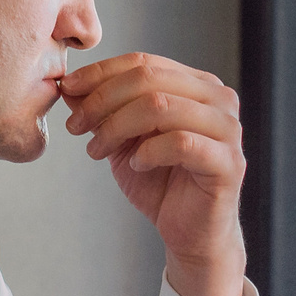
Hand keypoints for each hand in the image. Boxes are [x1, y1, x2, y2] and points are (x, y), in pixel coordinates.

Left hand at [59, 52, 246, 295]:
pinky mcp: (228, 162)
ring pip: (161, 106)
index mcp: (196, 84)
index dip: (100, 73)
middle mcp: (218, 98)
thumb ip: (102, 110)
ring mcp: (228, 129)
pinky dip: (148, 152)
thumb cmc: (160, 183)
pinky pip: (181, 143)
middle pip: (149, 79)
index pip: (143, 62)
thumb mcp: (121, 139)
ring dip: (117, 127)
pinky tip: (136, 165)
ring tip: (97, 150)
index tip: (67, 89)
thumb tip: (68, 85)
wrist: (188, 233)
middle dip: (102, 100)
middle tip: (76, 126)